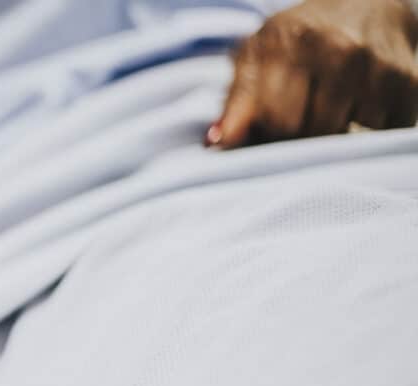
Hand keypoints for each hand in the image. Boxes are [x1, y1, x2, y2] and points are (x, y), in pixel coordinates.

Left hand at [208, 0, 417, 147]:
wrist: (368, 5)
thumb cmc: (300, 40)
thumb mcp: (258, 56)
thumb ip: (236, 101)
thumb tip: (215, 144)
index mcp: (282, 41)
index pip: (267, 116)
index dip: (261, 132)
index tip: (259, 129)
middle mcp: (329, 47)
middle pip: (298, 130)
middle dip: (292, 134)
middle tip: (298, 118)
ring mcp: (370, 64)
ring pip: (335, 136)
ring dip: (328, 133)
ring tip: (328, 109)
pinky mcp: (404, 81)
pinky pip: (374, 133)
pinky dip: (365, 130)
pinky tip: (359, 106)